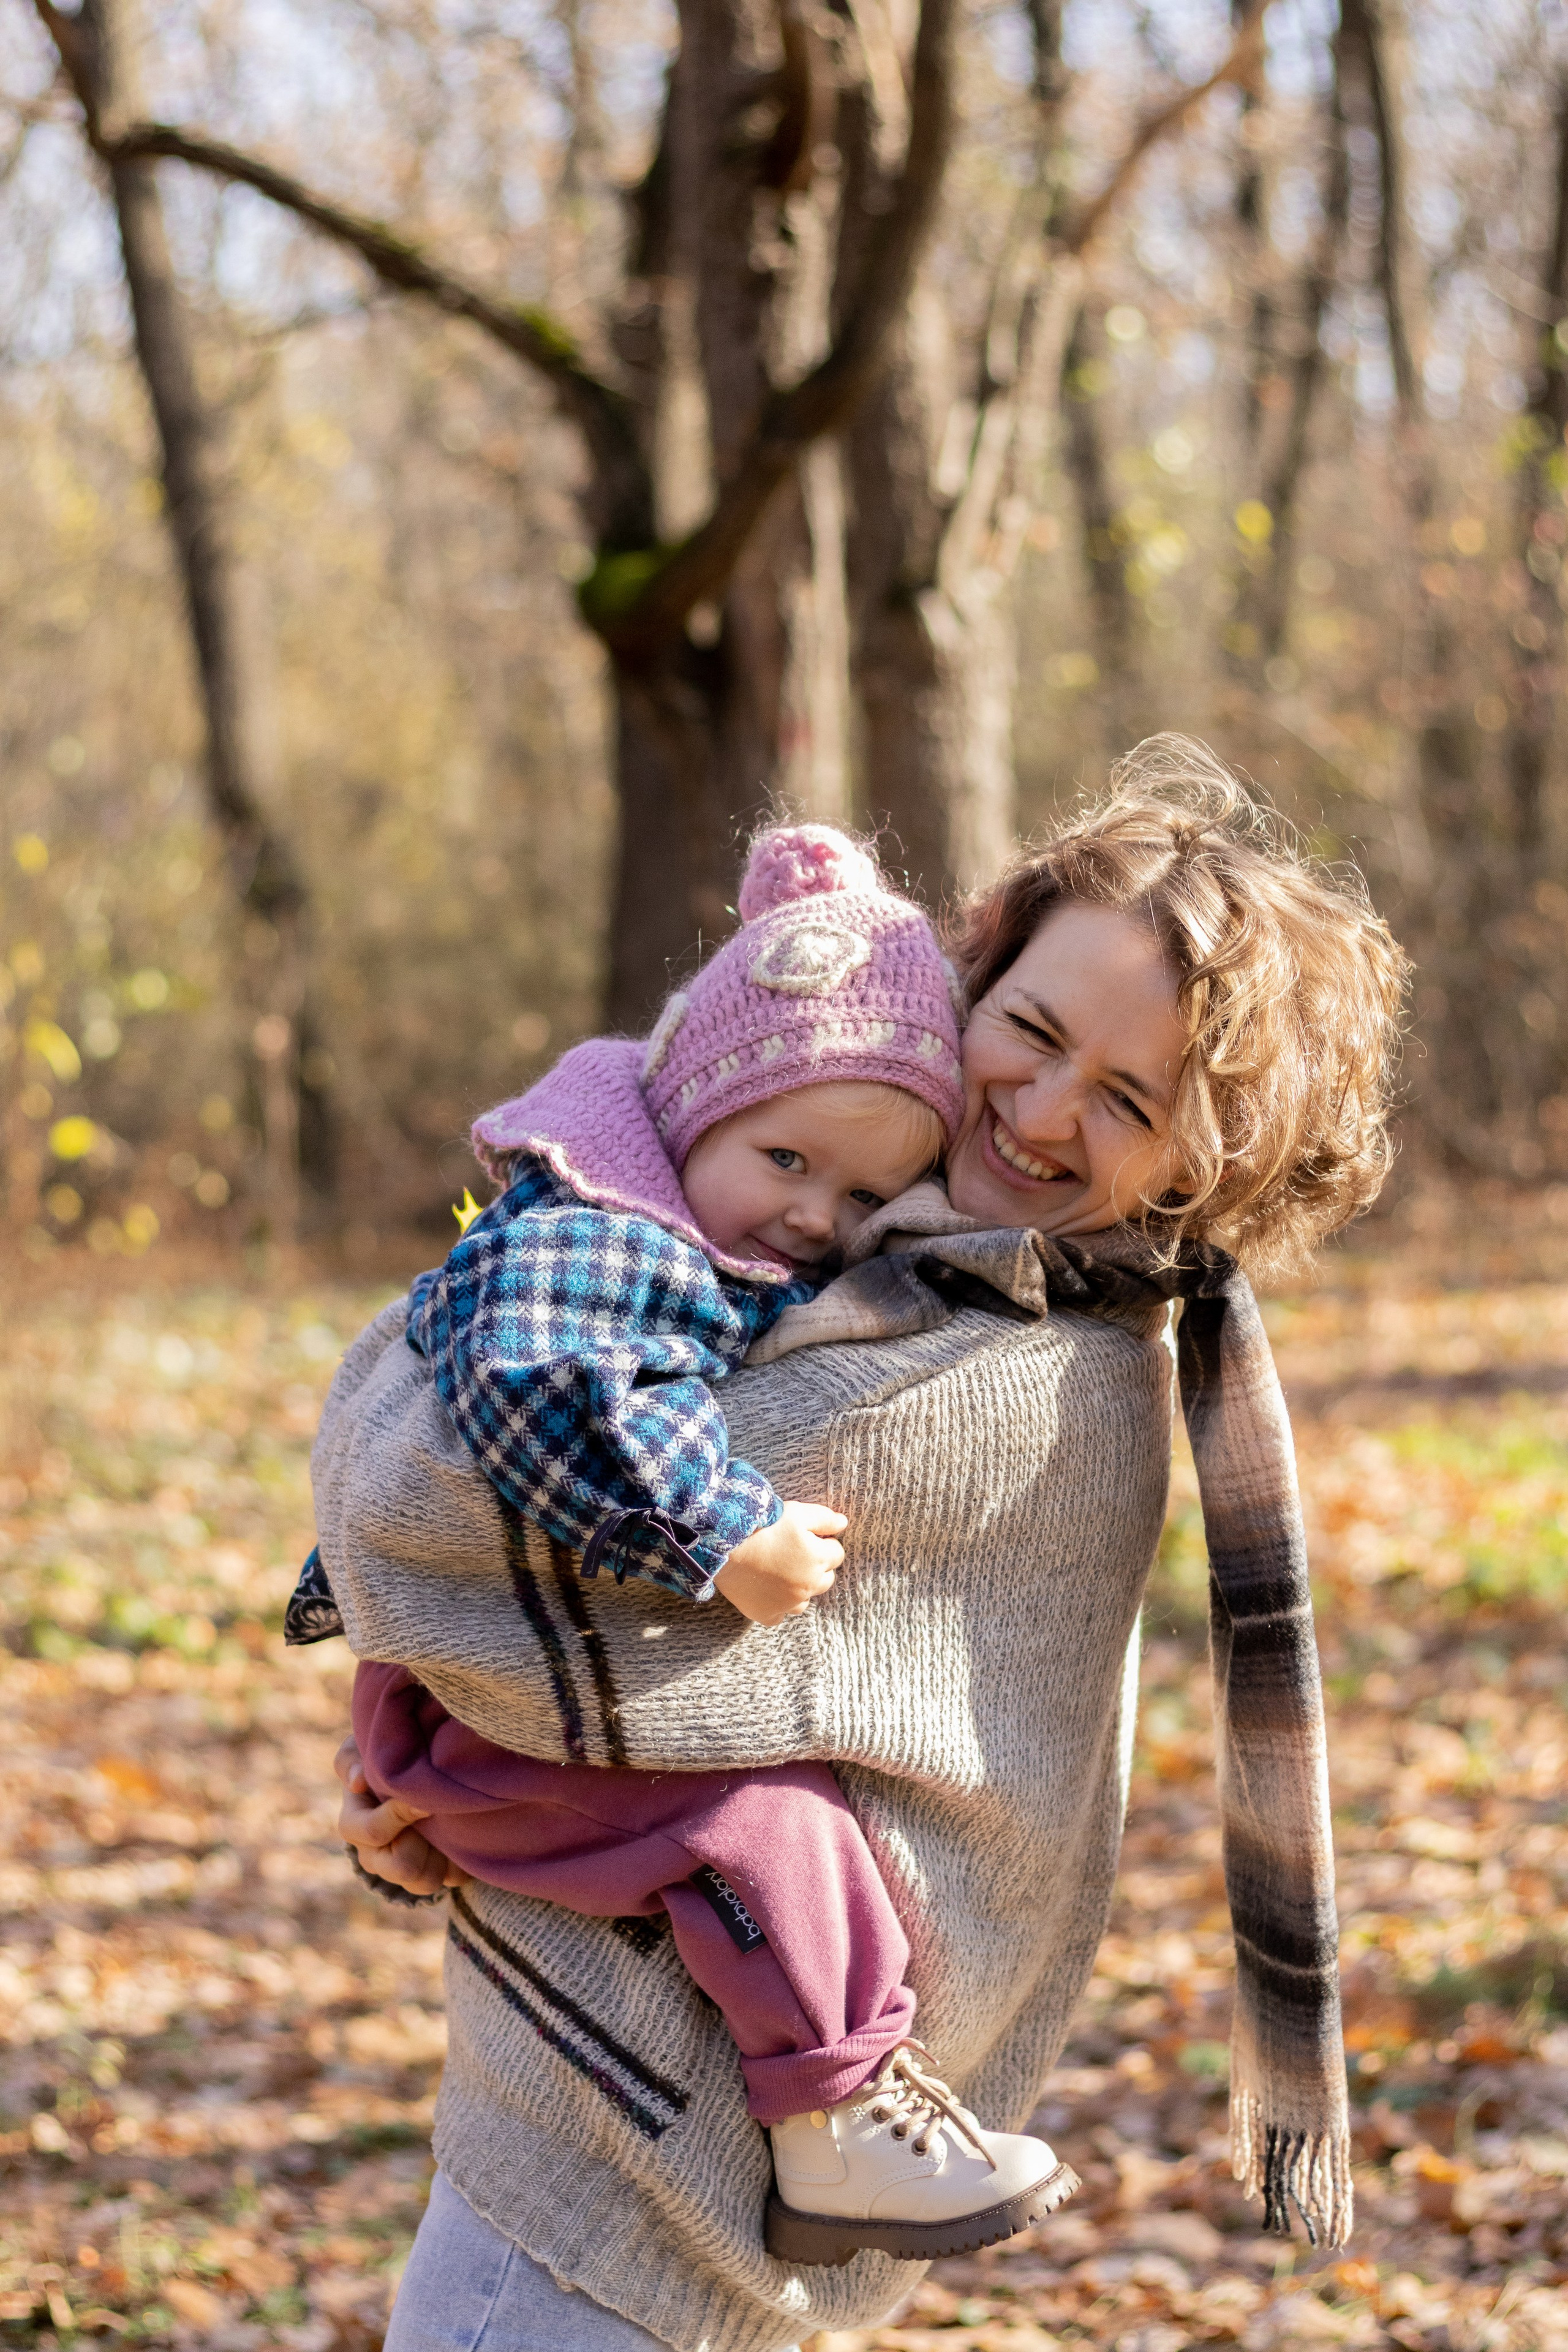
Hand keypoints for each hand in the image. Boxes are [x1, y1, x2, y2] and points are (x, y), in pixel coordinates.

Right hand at [334, 1734, 469, 1896]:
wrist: (413, 1779)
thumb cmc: (382, 1764)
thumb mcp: (362, 1753)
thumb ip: (351, 1760)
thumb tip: (357, 1781)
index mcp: (355, 1826)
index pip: (373, 1832)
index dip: (399, 1816)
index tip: (424, 1797)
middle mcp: (375, 1857)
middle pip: (401, 1869)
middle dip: (424, 1841)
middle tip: (436, 1812)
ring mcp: (404, 1871)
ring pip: (427, 1882)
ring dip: (442, 1852)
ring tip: (448, 1821)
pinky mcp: (436, 1875)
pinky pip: (454, 1878)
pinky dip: (462, 1858)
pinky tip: (461, 1833)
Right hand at [714, 1501, 846, 1626]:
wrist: (724, 1545)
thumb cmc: (762, 1525)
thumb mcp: (797, 1512)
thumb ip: (825, 1519)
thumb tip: (843, 1524)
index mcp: (818, 1560)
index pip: (836, 1554)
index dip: (823, 1543)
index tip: (806, 1537)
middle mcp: (807, 1586)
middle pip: (825, 1579)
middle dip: (816, 1567)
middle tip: (793, 1553)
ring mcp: (787, 1603)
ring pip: (805, 1599)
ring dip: (799, 1588)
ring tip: (780, 1571)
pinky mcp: (766, 1614)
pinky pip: (780, 1615)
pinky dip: (778, 1605)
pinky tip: (767, 1590)